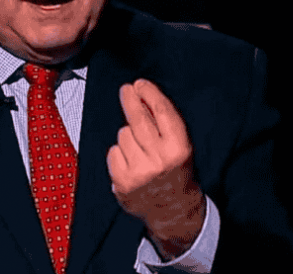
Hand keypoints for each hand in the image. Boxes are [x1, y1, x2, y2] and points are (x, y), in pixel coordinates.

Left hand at [106, 79, 205, 259]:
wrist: (173, 208)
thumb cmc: (176, 171)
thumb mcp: (179, 145)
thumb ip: (164, 123)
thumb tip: (142, 93)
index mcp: (178, 148)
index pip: (161, 112)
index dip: (149, 93)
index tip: (140, 84)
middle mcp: (160, 159)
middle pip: (138, 119)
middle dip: (130, 100)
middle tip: (126, 90)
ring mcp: (139, 171)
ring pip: (123, 134)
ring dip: (128, 135)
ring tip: (139, 148)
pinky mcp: (123, 181)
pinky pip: (113, 151)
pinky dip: (119, 152)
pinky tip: (130, 160)